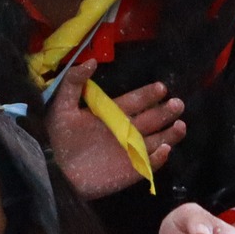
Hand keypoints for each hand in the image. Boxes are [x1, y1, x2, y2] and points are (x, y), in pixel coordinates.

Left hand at [45, 61, 185, 199]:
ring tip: (181, 125)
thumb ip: (74, 83)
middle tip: (177, 103)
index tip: (161, 88)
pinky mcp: (129, 172)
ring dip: (169, 133)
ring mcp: (128, 152)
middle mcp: (123, 131)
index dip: (147, 95)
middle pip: (150, 119)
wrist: (53, 170)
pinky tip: (166, 149)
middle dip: (165, 112)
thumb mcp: (62, 107)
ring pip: (155, 140)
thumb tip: (91, 61)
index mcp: (110, 114)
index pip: (134, 102)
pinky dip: (158, 159)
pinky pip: (149, 165)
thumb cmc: (57, 138)